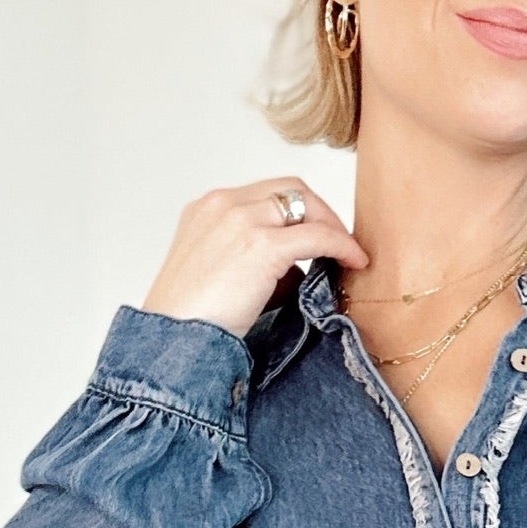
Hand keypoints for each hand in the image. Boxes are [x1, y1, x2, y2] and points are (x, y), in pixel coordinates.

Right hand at [141, 177, 367, 334]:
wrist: (172, 338)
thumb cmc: (189, 319)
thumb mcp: (215, 275)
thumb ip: (251, 261)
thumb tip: (296, 271)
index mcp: (206, 209)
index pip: (265, 193)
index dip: (298, 211)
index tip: (316, 234)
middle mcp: (222, 205)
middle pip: (289, 189)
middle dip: (320, 213)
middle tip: (338, 242)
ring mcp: (242, 220)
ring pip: (305, 205)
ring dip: (332, 227)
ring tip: (348, 253)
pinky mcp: (262, 245)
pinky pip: (317, 236)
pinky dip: (341, 245)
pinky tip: (354, 262)